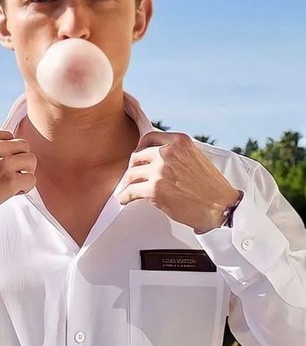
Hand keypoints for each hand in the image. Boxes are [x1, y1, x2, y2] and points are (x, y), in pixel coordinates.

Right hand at [0, 128, 36, 222]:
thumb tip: (1, 154)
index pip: (10, 137)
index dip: (9, 152)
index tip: (1, 165)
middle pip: (24, 146)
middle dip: (20, 161)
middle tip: (11, 175)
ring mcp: (4, 163)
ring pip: (31, 161)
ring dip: (26, 173)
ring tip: (14, 184)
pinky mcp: (10, 181)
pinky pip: (31, 180)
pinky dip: (25, 188)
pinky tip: (13, 193)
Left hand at [118, 131, 239, 232]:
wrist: (221, 207)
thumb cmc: (211, 188)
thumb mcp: (195, 158)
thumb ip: (177, 154)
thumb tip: (157, 159)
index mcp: (179, 141)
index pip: (149, 138)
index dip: (140, 149)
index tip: (137, 159)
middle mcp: (168, 152)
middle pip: (136, 157)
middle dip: (132, 169)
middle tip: (131, 178)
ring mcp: (160, 170)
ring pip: (131, 174)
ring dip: (126, 184)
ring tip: (126, 190)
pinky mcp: (154, 190)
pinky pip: (130, 191)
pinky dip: (125, 197)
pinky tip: (125, 200)